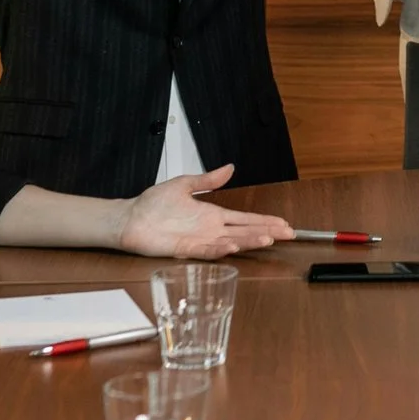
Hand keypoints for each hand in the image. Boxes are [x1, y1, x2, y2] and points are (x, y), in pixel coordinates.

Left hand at [119, 166, 293, 257]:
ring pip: (231, 242)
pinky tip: (234, 246)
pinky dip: (221, 249)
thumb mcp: (185, 184)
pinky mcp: (185, 250)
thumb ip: (209, 180)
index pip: (245, 219)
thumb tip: (230, 168)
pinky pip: (207, 251)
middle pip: (245, 232)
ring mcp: (200, 241)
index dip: (264, 221)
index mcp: (212, 215)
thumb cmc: (153, 203)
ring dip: (249, 241)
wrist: (130, 218)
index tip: (283, 223)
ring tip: (267, 239)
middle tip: (288, 234)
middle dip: (267, 232)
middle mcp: (210, 230)